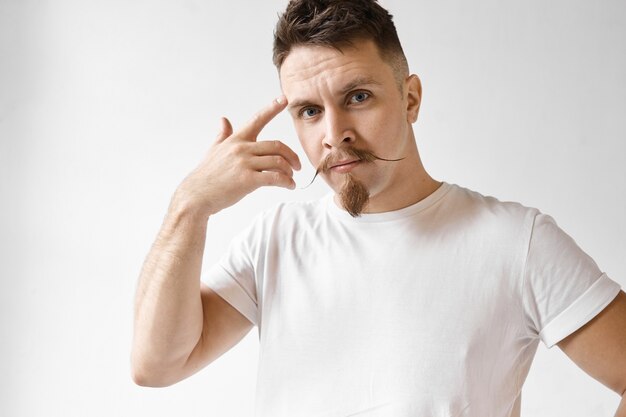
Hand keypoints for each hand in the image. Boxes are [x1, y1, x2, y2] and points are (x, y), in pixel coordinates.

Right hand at [173, 96, 300, 216]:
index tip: (285, 99)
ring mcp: (244, 163)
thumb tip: (224, 119)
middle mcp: (241, 148)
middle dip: (291, 156)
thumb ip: (223, 135)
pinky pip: (275, 178)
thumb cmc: (206, 175)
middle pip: (277, 146)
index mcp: (236, 140)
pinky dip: (286, 182)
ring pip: (278, 162)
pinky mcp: (247, 180)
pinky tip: (289, 186)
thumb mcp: (213, 150)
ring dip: (289, 171)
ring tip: (291, 179)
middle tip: (297, 166)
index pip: (257, 119)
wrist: (196, 196)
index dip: (272, 108)